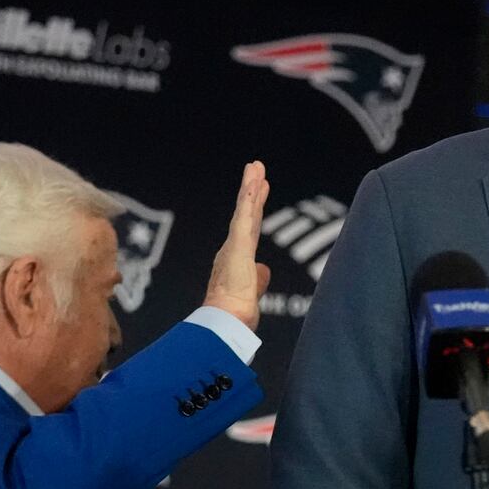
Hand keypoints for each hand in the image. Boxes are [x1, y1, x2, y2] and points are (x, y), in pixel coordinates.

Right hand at [202, 161, 271, 329]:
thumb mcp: (252, 292)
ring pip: (245, 211)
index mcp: (238, 260)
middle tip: (256, 169)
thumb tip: (264, 271)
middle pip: (247, 214)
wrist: (225, 322)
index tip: (259, 192)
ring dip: (250, 187)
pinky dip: (249, 199)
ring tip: (255, 167)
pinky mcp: (238, 246)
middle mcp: (233, 249)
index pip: (250, 230)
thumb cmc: (235, 314)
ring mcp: (234, 245)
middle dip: (252, 191)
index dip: (255, 210)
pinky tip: (254, 183)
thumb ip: (258, 280)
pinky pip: (245, 217)